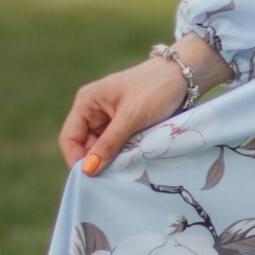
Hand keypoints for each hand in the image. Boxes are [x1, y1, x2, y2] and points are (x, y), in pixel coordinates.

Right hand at [60, 56, 193, 173]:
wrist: (184, 75)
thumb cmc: (155, 89)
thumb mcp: (131, 118)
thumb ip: (109, 144)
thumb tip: (88, 170)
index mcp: (87, 102)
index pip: (70, 137)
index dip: (77, 159)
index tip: (91, 179)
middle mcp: (93, 110)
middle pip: (86, 145)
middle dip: (97, 161)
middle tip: (113, 178)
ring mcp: (109, 117)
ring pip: (102, 148)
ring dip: (112, 159)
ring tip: (126, 169)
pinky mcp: (124, 124)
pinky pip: (117, 145)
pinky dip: (123, 154)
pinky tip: (133, 161)